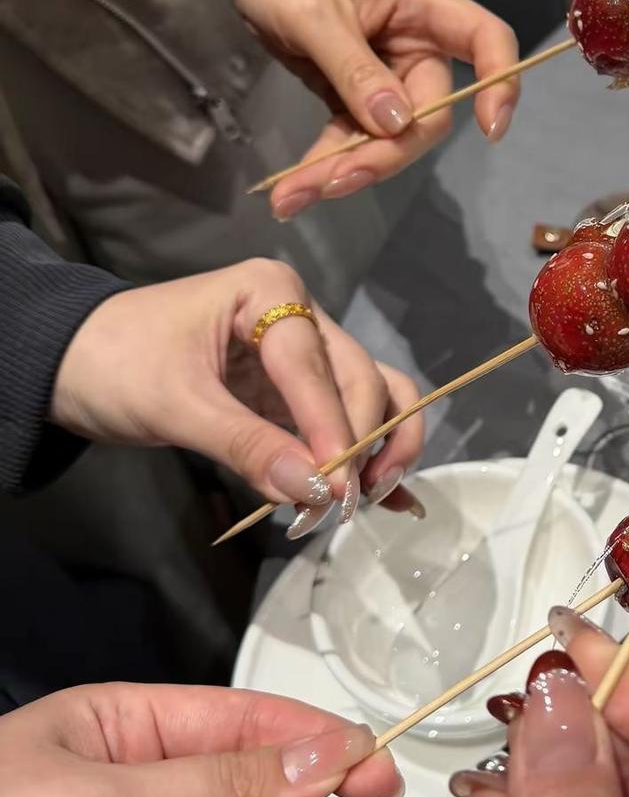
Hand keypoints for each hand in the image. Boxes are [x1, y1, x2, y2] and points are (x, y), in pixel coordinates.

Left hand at [51, 256, 424, 532]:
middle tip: (345, 504)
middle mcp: (301, 316)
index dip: (335, 430)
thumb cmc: (114, 364)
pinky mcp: (292, 394)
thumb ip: (246, 445)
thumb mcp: (175, 406)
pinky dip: (365, 458)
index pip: (317, 368)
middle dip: (361, 442)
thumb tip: (312, 490)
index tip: (340, 490)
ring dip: (380, 446)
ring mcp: (302, 355)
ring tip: (371, 499)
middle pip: (360, 379)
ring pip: (369, 396)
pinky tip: (392, 498)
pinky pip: (341, 422)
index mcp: (272, 293)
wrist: (67, 363)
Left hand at [226, 0, 520, 217]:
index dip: (500, 84)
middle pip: (430, 113)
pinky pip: (353, 137)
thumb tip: (395, 123)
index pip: (488, 41)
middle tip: (330, 182)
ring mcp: (387, 73)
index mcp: (424, 5)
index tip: (490, 131)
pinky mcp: (355, 94)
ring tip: (293, 195)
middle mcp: (415, 44)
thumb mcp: (312, 10)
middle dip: (385, 153)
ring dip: (347, 170)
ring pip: (389, 137)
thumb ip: (353, 66)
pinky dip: (326, 163)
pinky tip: (293, 190)